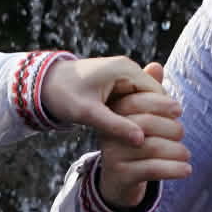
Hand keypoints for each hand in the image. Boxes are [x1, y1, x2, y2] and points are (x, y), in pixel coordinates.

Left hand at [39, 55, 170, 145]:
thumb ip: (115, 125)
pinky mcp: (116, 83)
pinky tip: (135, 133)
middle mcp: (127, 69)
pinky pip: (134, 99)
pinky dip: (136, 114)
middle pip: (155, 95)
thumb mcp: (88, 113)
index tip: (168, 136)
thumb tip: (141, 140)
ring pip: (145, 99)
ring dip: (147, 116)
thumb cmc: (63, 95)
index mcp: (125, 70)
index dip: (164, 114)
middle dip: (158, 116)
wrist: (43, 83)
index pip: (158, 92)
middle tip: (165, 141)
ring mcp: (122, 75)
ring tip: (153, 139)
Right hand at [94, 62, 190, 210]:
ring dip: (176, 150)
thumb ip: (149, 93)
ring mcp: (113, 154)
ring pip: (152, 147)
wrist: (118, 180)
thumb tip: (156, 66)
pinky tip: (187, 170)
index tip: (178, 110)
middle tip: (182, 133)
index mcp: (114, 113)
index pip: (137, 101)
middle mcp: (110, 132)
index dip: (160, 103)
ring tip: (186, 154)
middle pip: (146, 123)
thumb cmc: (136, 141)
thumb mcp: (142, 117)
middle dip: (171, 127)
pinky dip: (174, 169)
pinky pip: (152, 169)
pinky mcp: (121, 174)